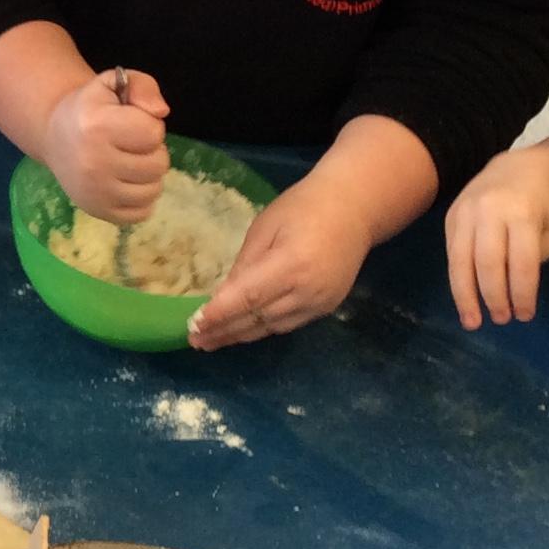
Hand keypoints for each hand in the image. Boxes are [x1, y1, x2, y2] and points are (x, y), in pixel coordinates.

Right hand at [42, 70, 168, 222]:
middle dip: (151, 151)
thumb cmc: (91, 108)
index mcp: (97, 127)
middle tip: (130, 144)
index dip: (149, 125)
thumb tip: (161, 112)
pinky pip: (143, 212)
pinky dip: (141, 198)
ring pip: (154, 190)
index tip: (131, 123)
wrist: (54, 135)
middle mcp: (94, 163)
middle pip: (158, 164)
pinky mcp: (98, 212)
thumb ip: (143, 86)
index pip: (154, 134)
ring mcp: (95, 192)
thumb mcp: (113, 83)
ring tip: (129, 162)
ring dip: (148, 175)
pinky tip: (126, 182)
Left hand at [188, 174, 370, 350]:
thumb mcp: (265, 227)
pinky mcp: (327, 308)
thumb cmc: (303, 207)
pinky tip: (242, 330)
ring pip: (272, 327)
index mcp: (291, 264)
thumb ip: (245, 264)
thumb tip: (222, 296)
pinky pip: (288, 324)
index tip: (194, 324)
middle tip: (194, 339)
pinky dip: (262, 329)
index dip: (219, 313)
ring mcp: (320, 303)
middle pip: (258, 318)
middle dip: (223, 330)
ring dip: (240, 335)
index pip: (248, 297)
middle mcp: (308, 290)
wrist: (354, 209)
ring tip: (211, 341)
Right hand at [445, 148, 548, 328]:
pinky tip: (464, 299)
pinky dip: (457, 280)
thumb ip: (532, 258)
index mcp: (523, 213)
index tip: (525, 315)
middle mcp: (490, 210)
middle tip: (502, 320)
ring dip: (466, 296)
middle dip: (494, 297)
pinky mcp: (450, 216)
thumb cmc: (542, 205)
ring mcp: (466, 211)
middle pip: (488, 263)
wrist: (520, 167)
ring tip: (473, 322)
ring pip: (461, 261)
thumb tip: (510, 291)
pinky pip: (451, 254)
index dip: (523, 293)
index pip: (522, 262)